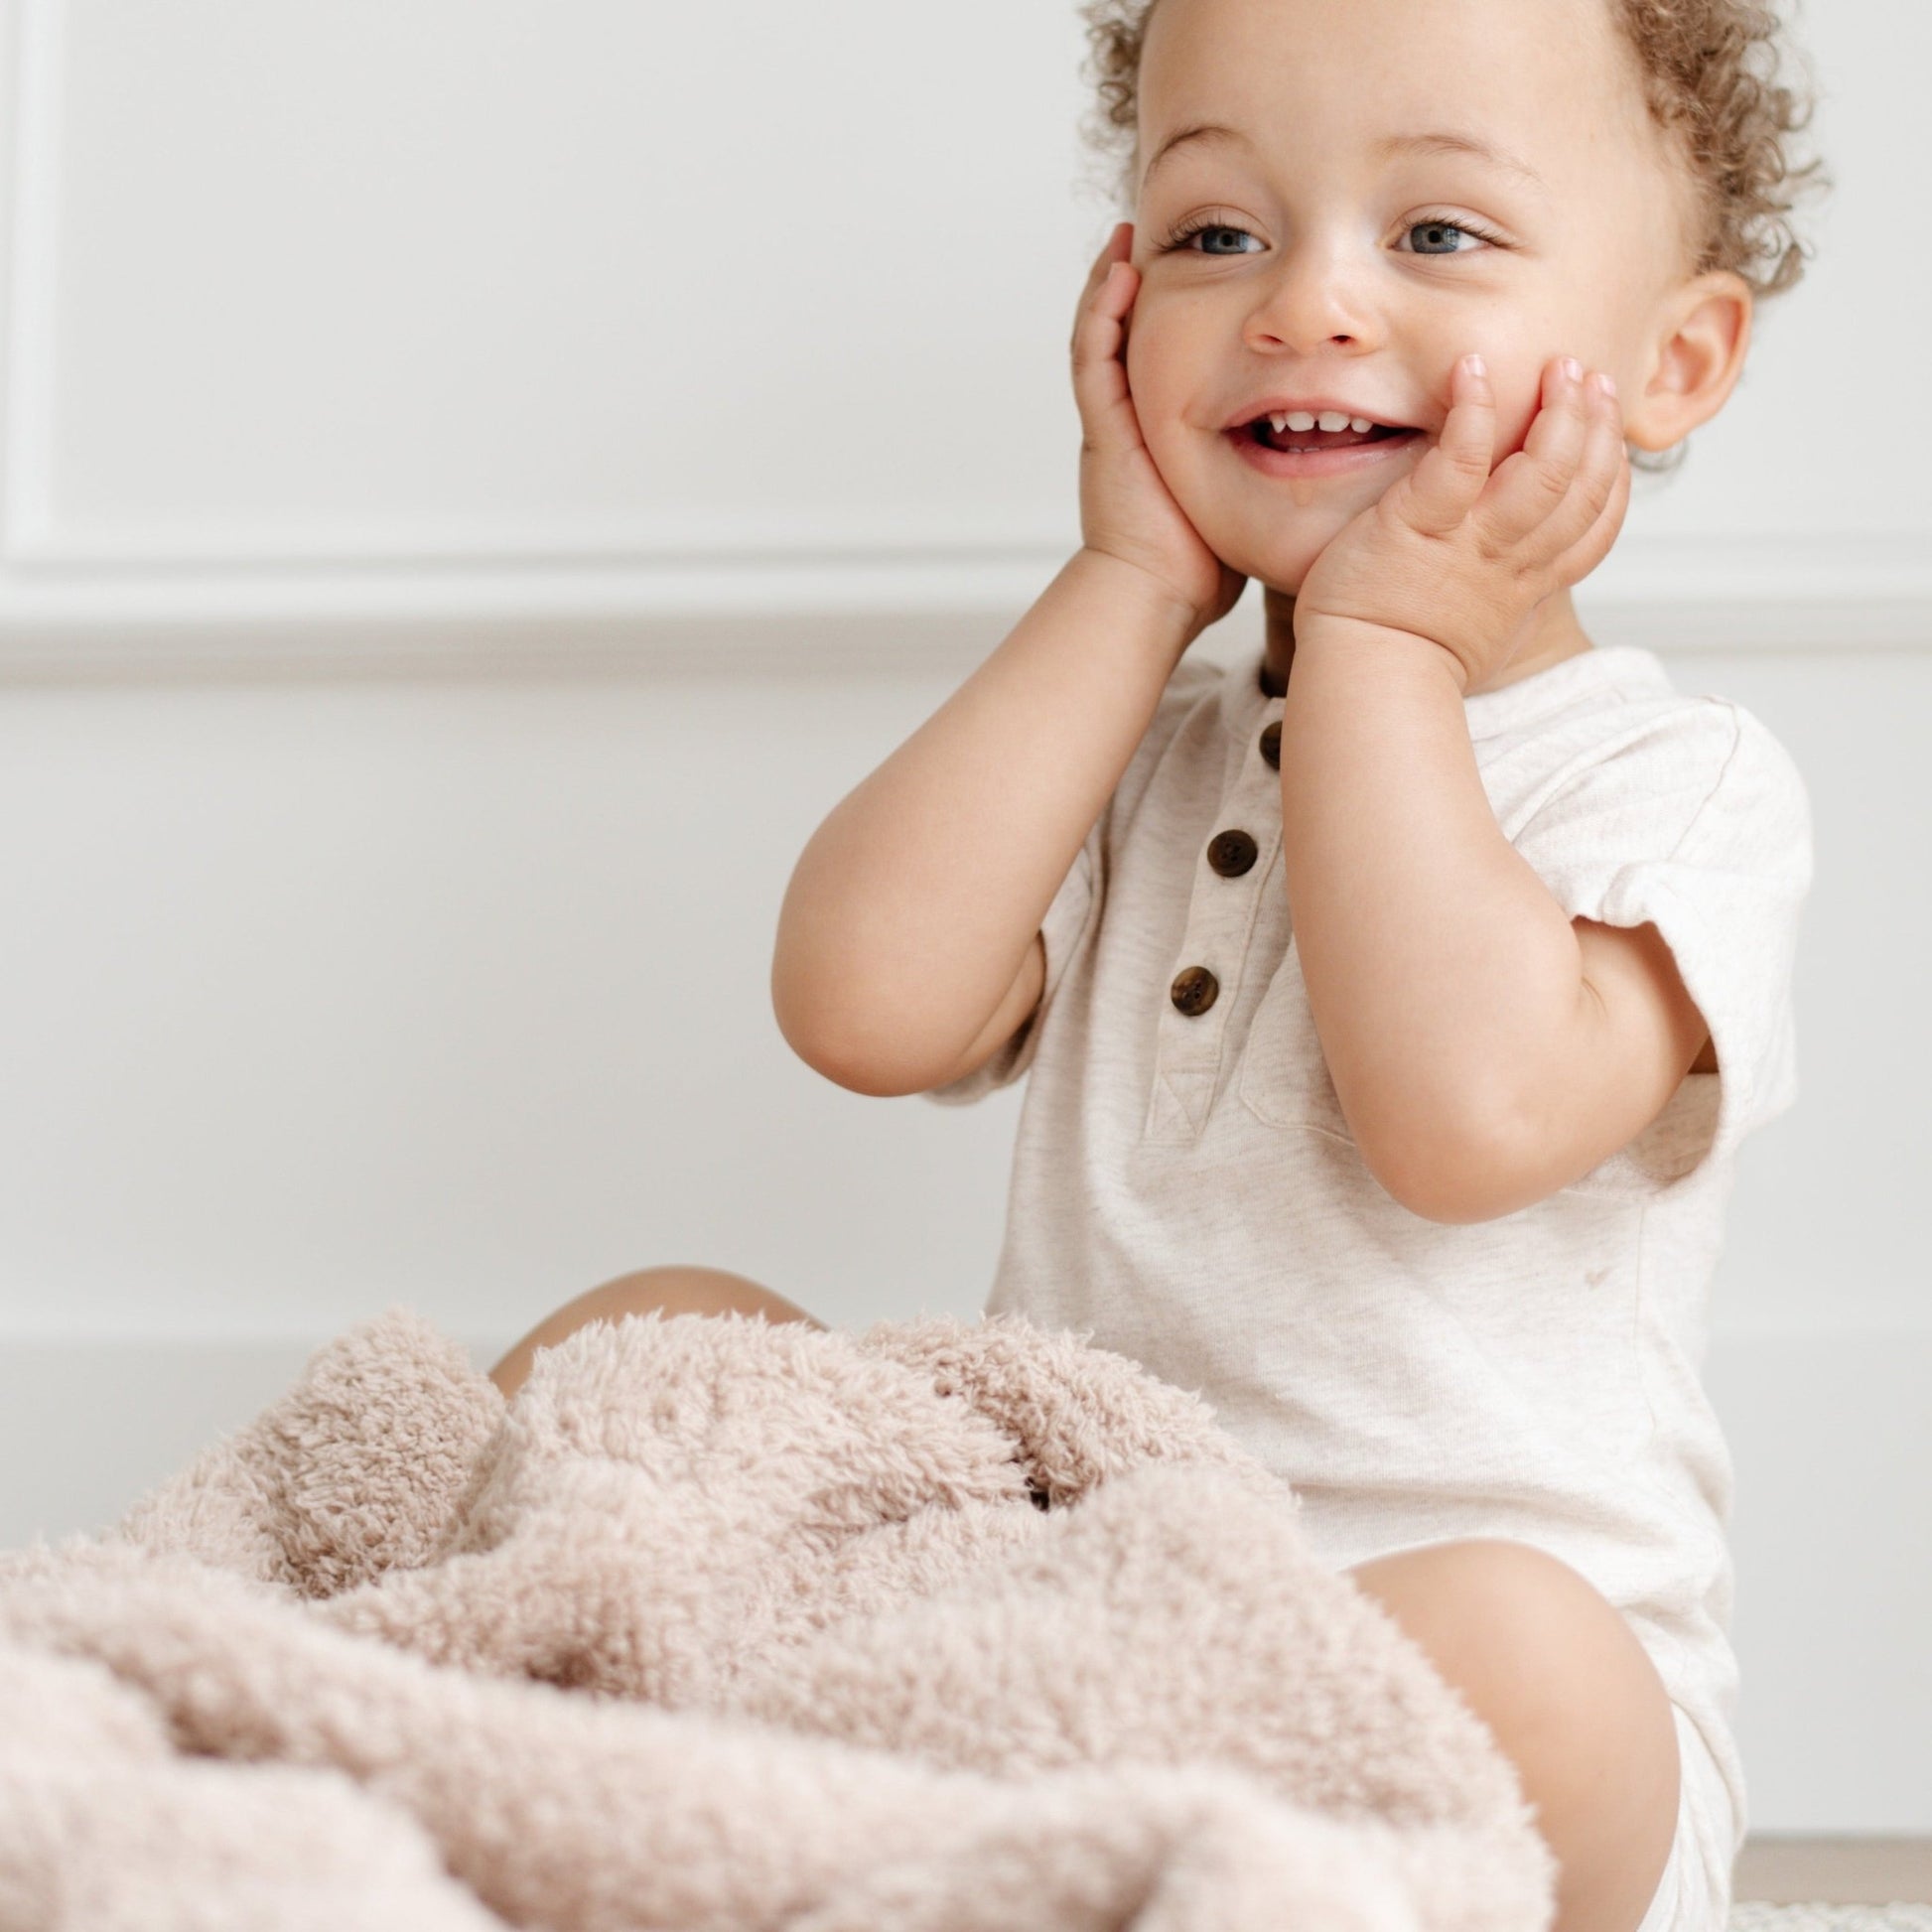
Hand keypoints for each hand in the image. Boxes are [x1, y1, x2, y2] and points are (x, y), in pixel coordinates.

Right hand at [1072, 221, 1247, 638]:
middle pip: (1133, 335)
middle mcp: (1131, 420)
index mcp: (1160, 432)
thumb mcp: (1244, 497)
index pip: (1171, 357)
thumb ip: (1270, 467)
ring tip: (1133, 233)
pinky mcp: (1102, 428)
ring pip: (1106, 334)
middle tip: (1165, 234)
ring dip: (1115, 282)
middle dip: (1147, 286)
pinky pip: (1094, 357)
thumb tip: (1331, 450)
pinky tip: (1120, 270)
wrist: (1157, 593)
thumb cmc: (1200, 562)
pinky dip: (1102, 311)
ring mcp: (1112, 421)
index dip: (1184, 314)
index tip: (1209, 271)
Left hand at [1292, 353, 1631, 690]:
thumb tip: (1526, 593)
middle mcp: (1510, 562)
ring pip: (1542, 471)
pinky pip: (1462, 458)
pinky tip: (1473, 370)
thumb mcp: (1484, 638)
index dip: (1612, 478)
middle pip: (1581, 488)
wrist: (1365, 683)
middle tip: (1590, 378)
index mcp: (1525, 587)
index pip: (1595, 528)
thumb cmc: (1406, 663)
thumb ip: (1509, 603)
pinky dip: (1474, 411)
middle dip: (1596, 427)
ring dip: (1559, 414)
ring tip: (1560, 368)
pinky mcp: (1419, 524)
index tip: (1610, 438)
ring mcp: (1469, 542)